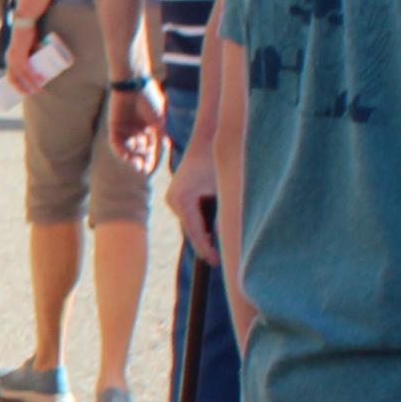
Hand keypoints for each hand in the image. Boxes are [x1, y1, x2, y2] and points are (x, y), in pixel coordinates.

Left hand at [4, 25, 49, 98]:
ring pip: (22, 76)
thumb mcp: (30, 47)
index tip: (25, 92)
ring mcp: (14, 58)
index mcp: (10, 59)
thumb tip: (42, 60)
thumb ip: (33, 53)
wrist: (25, 22)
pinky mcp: (21, 54)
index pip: (10, 77)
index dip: (16, 86)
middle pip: (13, 80)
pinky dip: (32, 76)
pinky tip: (39, 80)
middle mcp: (9, 60)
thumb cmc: (28, 33)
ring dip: (31, 84)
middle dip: (22, 89)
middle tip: (32, 93)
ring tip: (39, 90)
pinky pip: (26, 69)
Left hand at [108, 84, 168, 183]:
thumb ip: (161, 133)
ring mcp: (125, 128)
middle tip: (143, 171)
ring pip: (128, 148)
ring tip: (136, 165)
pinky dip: (120, 150)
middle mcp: (137, 130)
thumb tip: (168, 147)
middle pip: (139, 150)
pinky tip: (125, 157)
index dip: (151, 159)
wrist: (134, 84)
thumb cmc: (149, 98)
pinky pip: (115, 142)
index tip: (151, 169)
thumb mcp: (159, 118)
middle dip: (141, 160)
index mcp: (149, 128)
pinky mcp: (114, 126)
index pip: (150, 148)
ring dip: (131, 157)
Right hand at [164, 135, 221, 267]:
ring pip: (191, 223)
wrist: (208, 137)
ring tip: (219, 247)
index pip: (195, 232)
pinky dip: (202, 220)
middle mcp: (173, 201)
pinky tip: (213, 226)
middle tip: (220, 261)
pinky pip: (191, 214)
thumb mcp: (226, 189)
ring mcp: (173, 197)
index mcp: (182, 201)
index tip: (216, 264)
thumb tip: (227, 239)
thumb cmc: (219, 160)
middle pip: (191, 230)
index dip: (206, 249)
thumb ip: (224, 215)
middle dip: (205, 243)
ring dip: (204, 231)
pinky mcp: (178, 194)